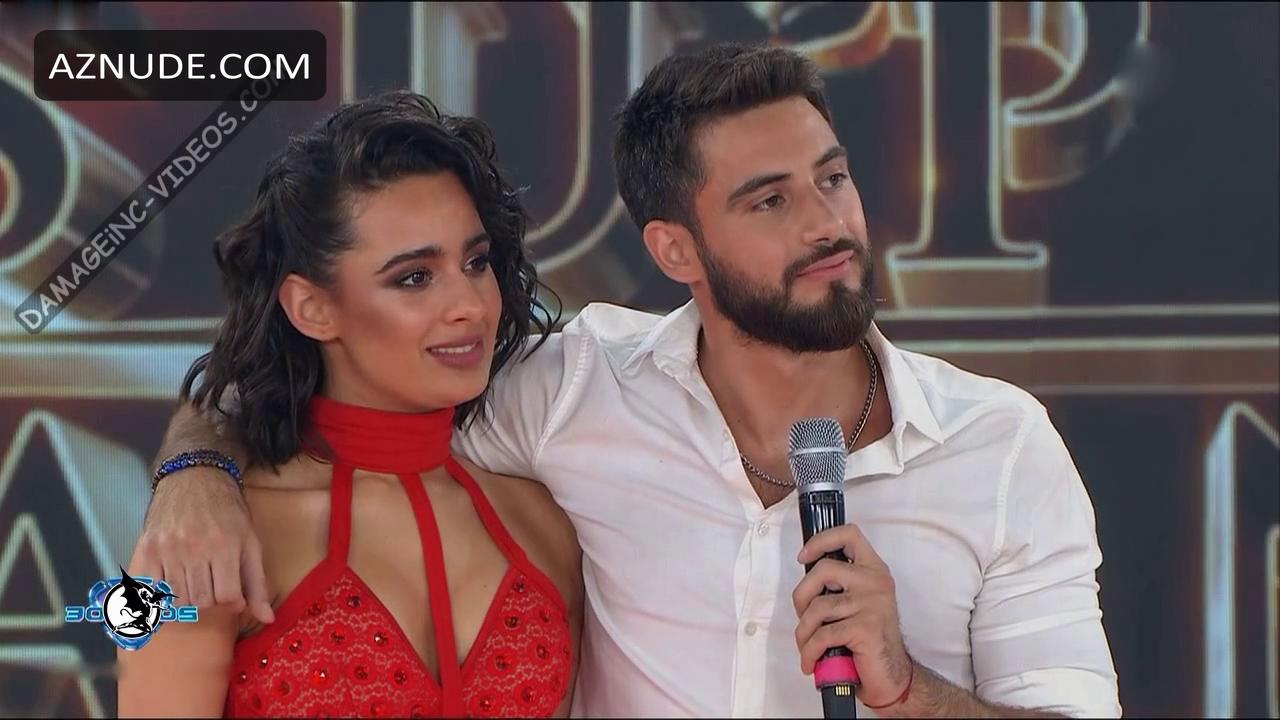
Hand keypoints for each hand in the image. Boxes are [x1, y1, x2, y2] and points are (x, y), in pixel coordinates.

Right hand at [132, 468, 273, 624]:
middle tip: (212, 588)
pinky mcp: (146, 550)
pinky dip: (157, 600)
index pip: (228, 597)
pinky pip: (148, 590)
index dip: (232, 602)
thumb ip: (258, 582)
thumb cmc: (228, 513)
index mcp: (225, 545)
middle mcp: (194, 547)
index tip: (232, 594)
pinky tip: (166, 595)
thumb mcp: (250, 542)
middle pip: (201, 602)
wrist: (195, 479)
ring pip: (176, 600)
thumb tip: (268, 620)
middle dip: (210, 602)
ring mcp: (167, 549)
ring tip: (193, 586)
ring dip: (187, 601)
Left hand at [793, 523, 911, 708]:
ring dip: (803, 632)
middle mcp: (875, 582)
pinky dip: (810, 651)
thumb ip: (840, 585)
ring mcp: (872, 604)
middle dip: (801, 596)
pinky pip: (822, 635)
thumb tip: (805, 579)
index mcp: (873, 570)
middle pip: (823, 570)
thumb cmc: (867, 639)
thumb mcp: (858, 602)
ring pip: (817, 607)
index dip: (821, 541)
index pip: (849, 534)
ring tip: (807, 646)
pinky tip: (811, 662)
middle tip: (803, 616)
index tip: (804, 557)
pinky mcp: (866, 628)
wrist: (892, 676)